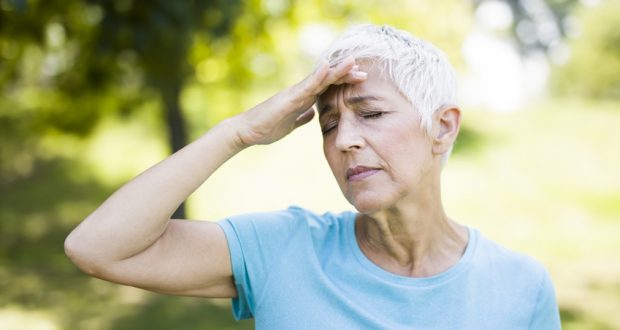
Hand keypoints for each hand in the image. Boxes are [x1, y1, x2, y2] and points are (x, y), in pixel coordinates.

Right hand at [232, 56, 366, 146]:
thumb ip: (302, 118)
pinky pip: (306, 85)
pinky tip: (328, 66)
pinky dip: (318, 75)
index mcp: (302, 99)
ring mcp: (294, 93)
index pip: (327, 88)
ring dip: (337, 70)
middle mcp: (300, 92)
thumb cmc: (266, 128)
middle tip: (364, 72)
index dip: (343, 82)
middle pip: (327, 80)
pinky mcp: (288, 97)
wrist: (247, 132)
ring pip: (320, 78)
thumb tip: (313, 114)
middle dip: (346, 75)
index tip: (360, 80)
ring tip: (353, 61)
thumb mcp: (291, 124)